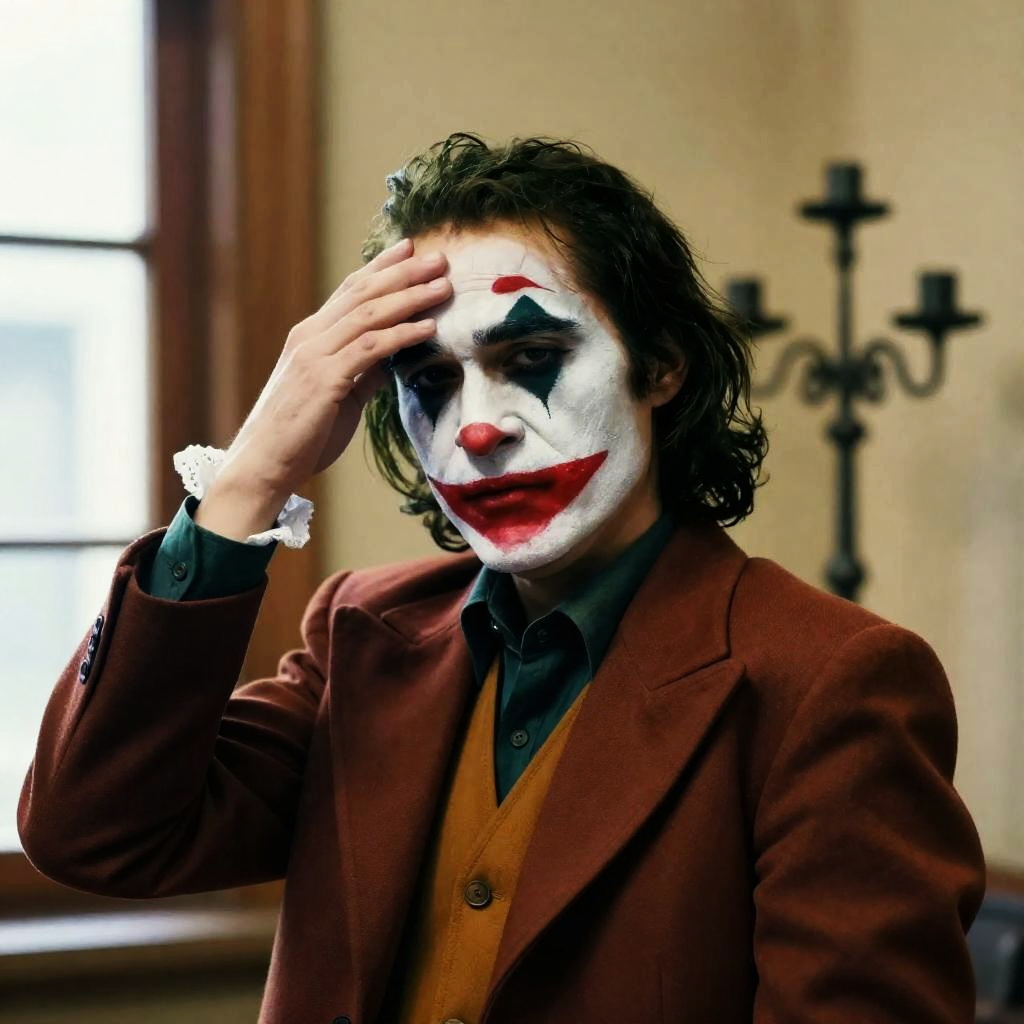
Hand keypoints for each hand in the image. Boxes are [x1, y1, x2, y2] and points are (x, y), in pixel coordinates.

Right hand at [214, 237, 449, 504]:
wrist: (264, 464)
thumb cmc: (301, 436)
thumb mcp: (338, 396)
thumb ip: (362, 373)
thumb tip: (390, 360)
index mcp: (310, 336)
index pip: (350, 291)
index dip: (381, 268)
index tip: (410, 248)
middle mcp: (310, 337)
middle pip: (363, 293)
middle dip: (403, 272)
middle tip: (439, 257)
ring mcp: (314, 355)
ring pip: (369, 314)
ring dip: (409, 297)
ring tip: (443, 285)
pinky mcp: (324, 379)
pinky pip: (370, 349)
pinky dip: (401, 334)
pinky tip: (428, 327)